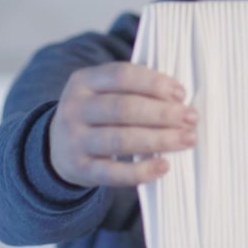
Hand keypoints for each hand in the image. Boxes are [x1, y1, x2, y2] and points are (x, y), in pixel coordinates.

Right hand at [48, 62, 197, 187]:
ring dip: (159, 140)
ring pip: (120, 139)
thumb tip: (179, 99)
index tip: (181, 94)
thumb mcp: (103, 92)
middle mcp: (75, 108)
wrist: (55, 148)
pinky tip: (164, 166)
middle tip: (191, 118)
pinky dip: (140, 171)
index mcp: (84, 80)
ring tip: (187, 140)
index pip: (122, 75)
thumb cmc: (96, 115)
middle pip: (124, 108)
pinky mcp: (79, 169)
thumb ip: (134, 89)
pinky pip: (112, 173)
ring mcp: (74, 140)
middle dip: (163, 113)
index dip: (154, 83)